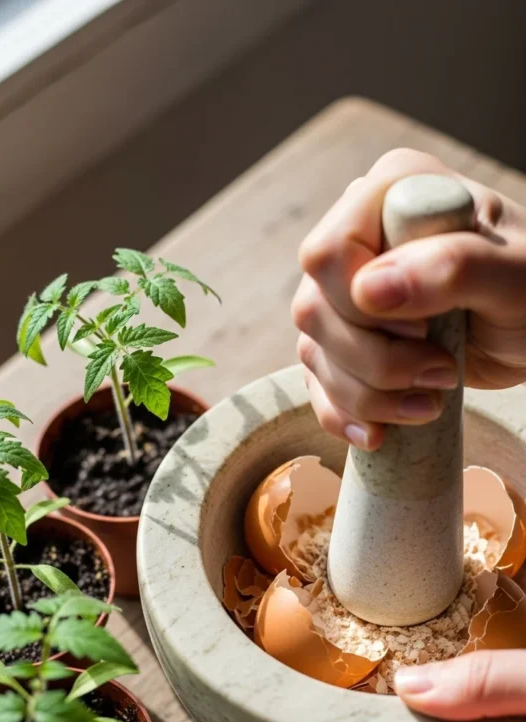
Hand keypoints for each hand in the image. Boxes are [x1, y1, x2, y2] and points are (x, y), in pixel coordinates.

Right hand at [293, 148, 525, 449]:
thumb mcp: (514, 276)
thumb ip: (451, 269)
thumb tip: (368, 291)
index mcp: (390, 192)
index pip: (329, 254)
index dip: (363, 307)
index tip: (425, 329)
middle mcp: (357, 236)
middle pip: (313, 310)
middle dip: (374, 361)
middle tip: (440, 372)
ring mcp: (345, 291)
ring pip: (313, 352)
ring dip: (366, 396)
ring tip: (428, 403)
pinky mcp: (345, 339)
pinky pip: (317, 383)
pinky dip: (344, 415)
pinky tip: (381, 433)